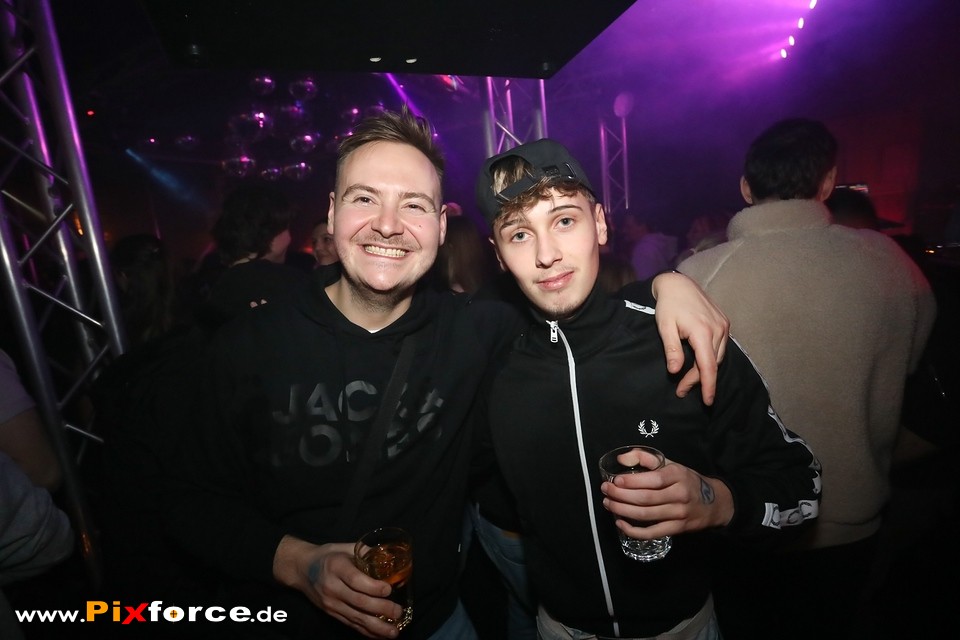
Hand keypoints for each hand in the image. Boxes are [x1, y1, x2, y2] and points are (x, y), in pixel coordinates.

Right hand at [273, 535, 401, 638]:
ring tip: (393, 632)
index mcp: (336, 567)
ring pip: (355, 617)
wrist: (301, 569)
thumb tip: (389, 555)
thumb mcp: (343, 547)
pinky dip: (366, 631)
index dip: (372, 587)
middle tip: (398, 612)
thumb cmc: (327, 556)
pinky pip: (350, 624)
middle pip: (358, 601)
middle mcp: (332, 587)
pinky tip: (380, 635)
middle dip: (380, 609)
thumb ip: (365, 551)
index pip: (355, 580)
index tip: (389, 590)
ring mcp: (330, 603)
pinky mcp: (331, 613)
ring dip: (376, 627)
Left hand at [600, 452, 732, 538]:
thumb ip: (646, 458)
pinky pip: (652, 532)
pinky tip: (620, 523)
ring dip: (622, 510)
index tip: (615, 480)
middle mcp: (679, 494)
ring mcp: (679, 513)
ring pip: (645, 515)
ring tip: (608, 504)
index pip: (651, 479)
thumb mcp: (670, 464)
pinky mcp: (677, 529)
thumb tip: (621, 459)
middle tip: (605, 491)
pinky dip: (634, 530)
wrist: (715, 503)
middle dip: (620, 496)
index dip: (631, 481)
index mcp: (677, 475)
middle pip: (644, 498)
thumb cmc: (686, 480)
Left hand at [651, 272, 728, 404]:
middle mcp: (718, 329)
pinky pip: (720, 347)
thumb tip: (675, 371)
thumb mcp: (665, 327)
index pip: (708, 366)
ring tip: (688, 379)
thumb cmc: (668, 305)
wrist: (678, 284)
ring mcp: (723, 325)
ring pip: (717, 357)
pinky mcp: (724, 322)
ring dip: (705, 370)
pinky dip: (710, 358)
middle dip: (699, 379)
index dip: (708, 386)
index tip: (708, 401)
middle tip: (682, 389)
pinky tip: (699, 363)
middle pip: (712, 364)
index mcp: (703, 331)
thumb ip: (672, 349)